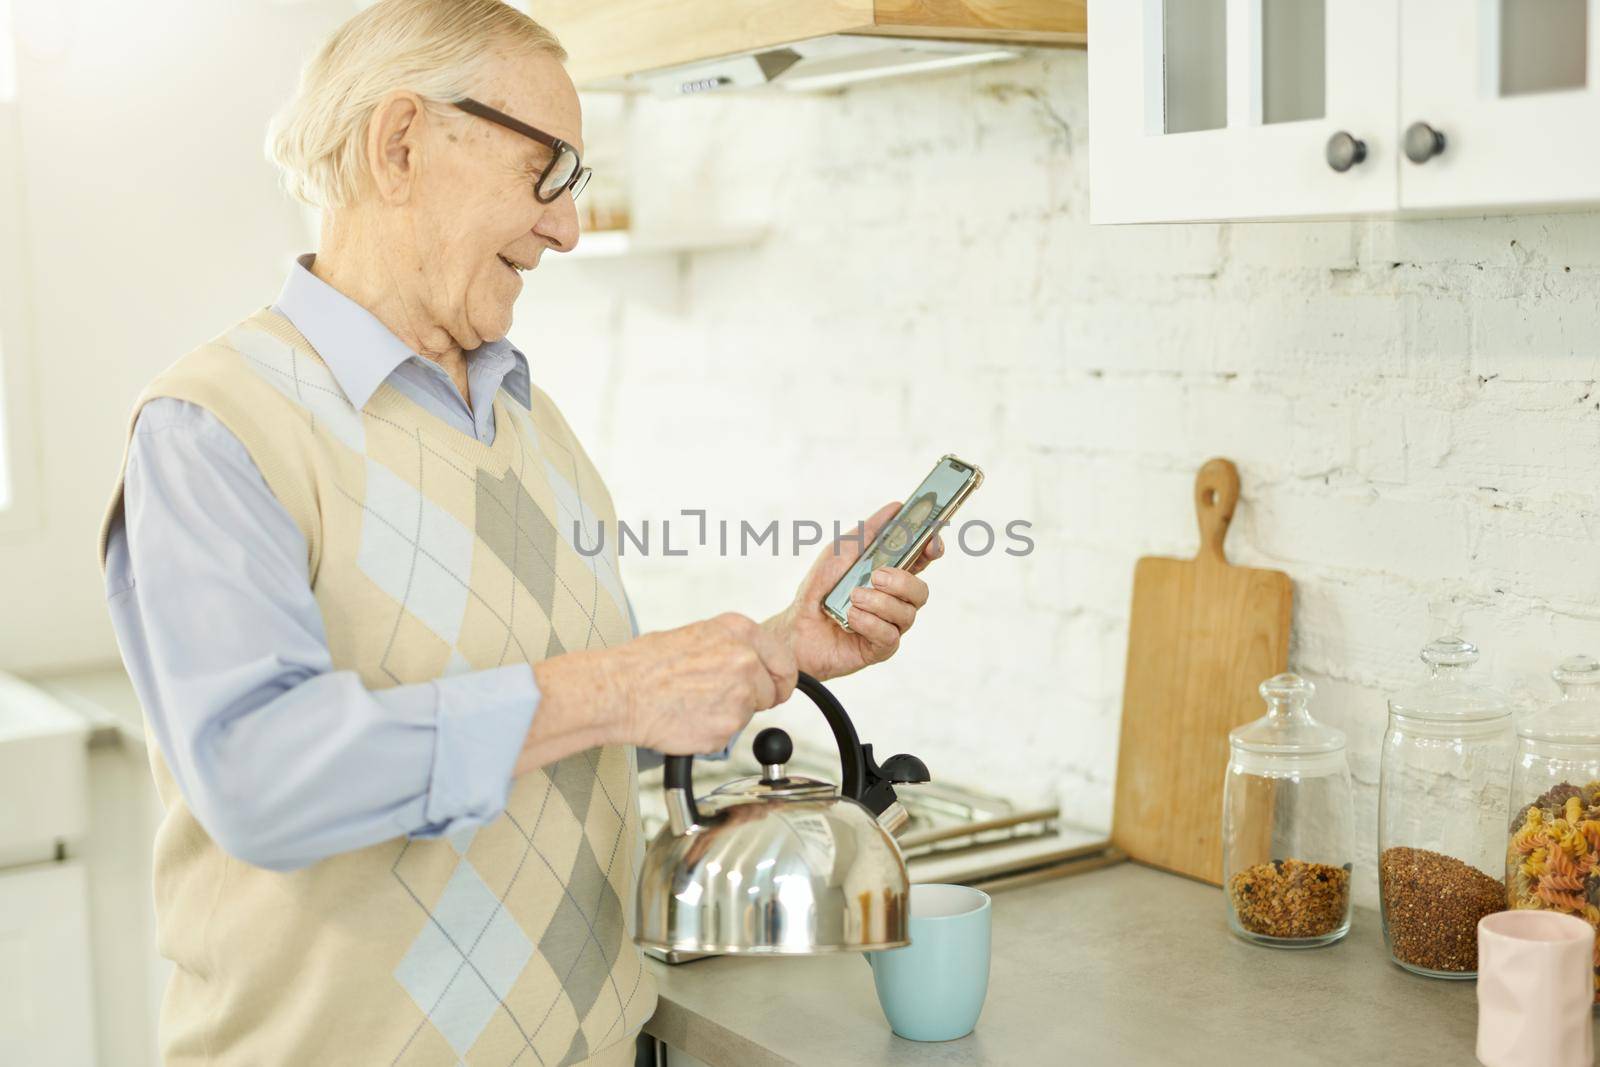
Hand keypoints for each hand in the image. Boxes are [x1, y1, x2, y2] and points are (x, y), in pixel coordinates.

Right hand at [613, 612, 796, 754]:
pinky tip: (688, 717)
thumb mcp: (696, 635)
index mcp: (740, 631)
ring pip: (749, 713)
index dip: (780, 679)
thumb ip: (731, 647)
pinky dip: (712, 731)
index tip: (776, 688)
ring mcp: (739, 694)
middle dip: (753, 699)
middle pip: (771, 691)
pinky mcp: (727, 726)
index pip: (784, 661)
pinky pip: (729, 734)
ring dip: (728, 714)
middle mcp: (745, 660)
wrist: (619, 692)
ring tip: (693, 704)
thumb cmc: (646, 664)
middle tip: (721, 699)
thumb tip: (750, 663)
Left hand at [764, 501, 940, 681]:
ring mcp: (890, 625)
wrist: (797, 628)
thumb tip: (896, 508)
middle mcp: (895, 600)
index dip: (932, 549)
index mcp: (890, 574)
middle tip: (876, 576)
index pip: (923, 560)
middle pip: (921, 590)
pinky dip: (869, 622)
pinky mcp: (881, 647)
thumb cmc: (819, 589)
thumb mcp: (839, 552)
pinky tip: (850, 619)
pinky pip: (890, 635)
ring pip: (908, 613)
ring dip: (878, 602)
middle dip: (902, 581)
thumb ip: (868, 532)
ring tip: (853, 598)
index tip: (931, 541)